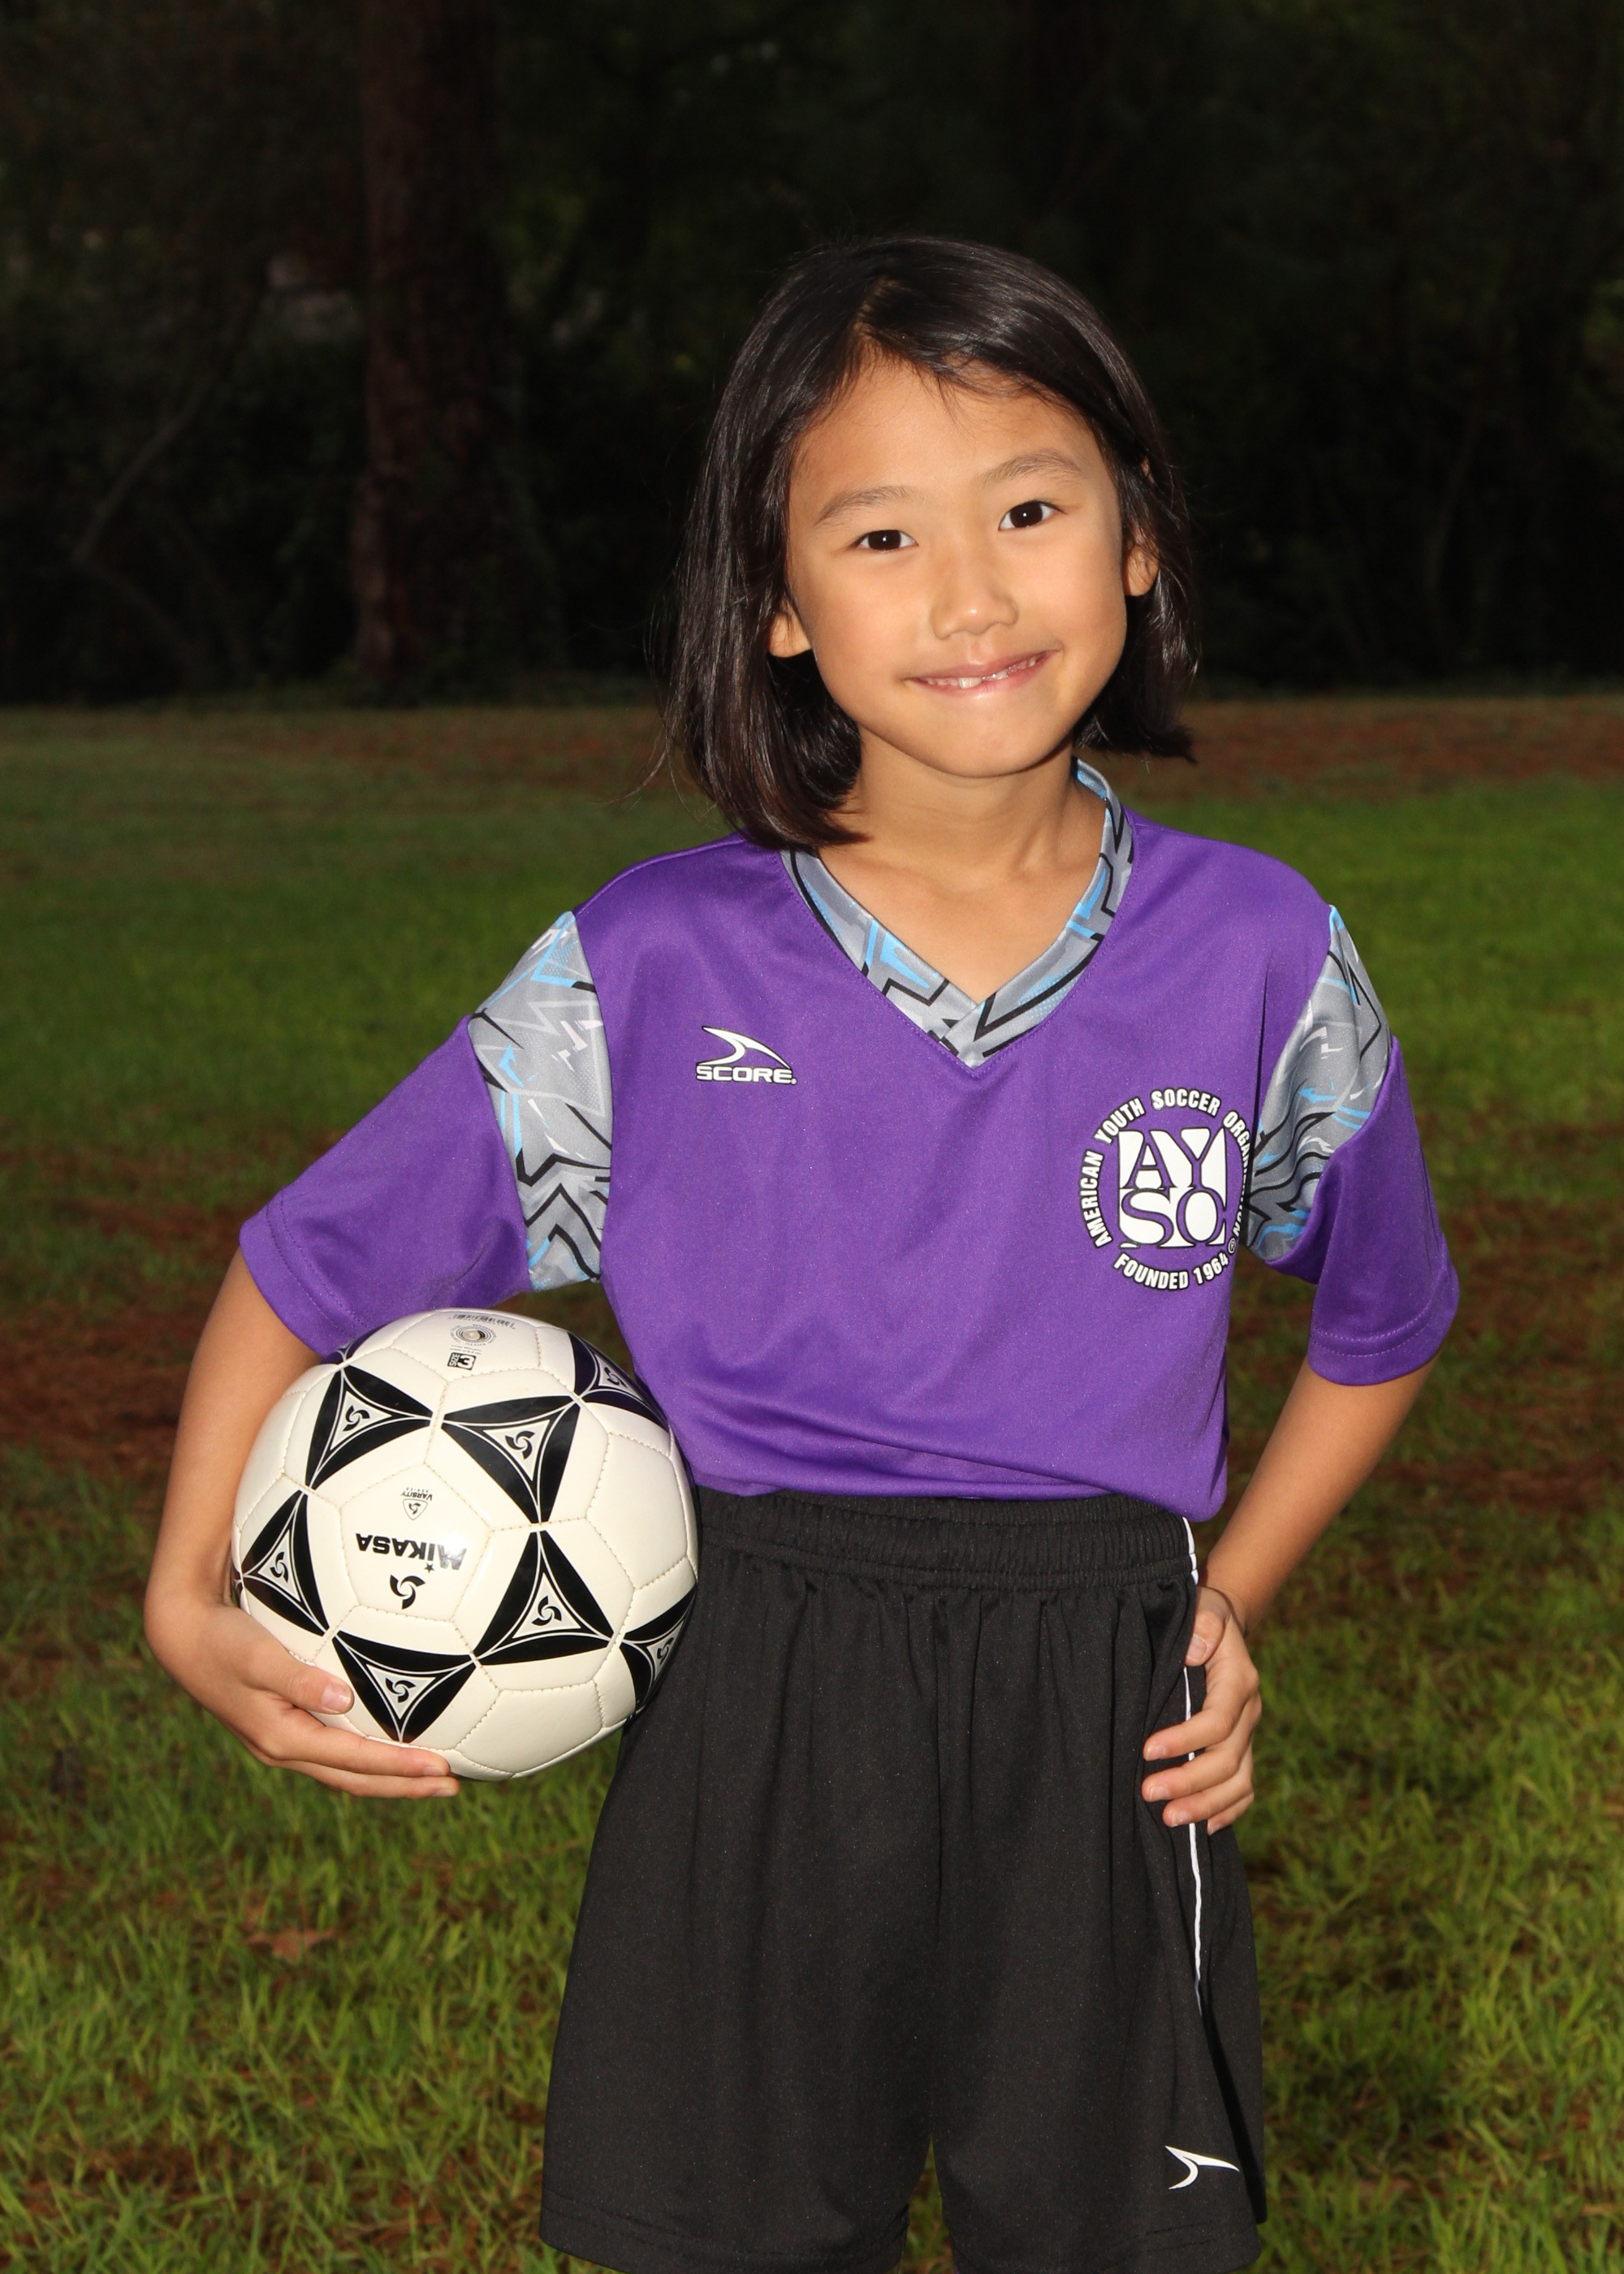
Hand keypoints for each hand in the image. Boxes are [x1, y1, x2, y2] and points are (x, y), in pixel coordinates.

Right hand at [148, 1589, 458, 1798]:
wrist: (183, 1638)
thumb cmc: (223, 1640)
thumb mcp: (258, 1655)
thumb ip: (298, 1678)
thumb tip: (343, 1698)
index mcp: (283, 1739)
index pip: (354, 1762)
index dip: (400, 1768)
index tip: (443, 1769)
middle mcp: (286, 1749)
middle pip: (357, 1779)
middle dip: (405, 1784)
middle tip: (454, 1786)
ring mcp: (285, 1741)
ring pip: (348, 1769)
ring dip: (391, 1775)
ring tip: (434, 1775)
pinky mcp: (286, 1726)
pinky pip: (338, 1749)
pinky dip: (370, 1753)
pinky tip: (393, 1739)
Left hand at [1140, 1583, 1260, 1833]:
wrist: (1219, 1625)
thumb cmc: (1202, 1616)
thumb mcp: (1203, 1607)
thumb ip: (1202, 1625)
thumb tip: (1193, 1651)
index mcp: (1238, 1682)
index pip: (1217, 1722)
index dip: (1185, 1741)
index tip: (1147, 1751)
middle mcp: (1248, 1713)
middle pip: (1227, 1760)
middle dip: (1189, 1782)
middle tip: (1148, 1793)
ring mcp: (1247, 1734)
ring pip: (1238, 1782)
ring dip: (1205, 1805)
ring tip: (1169, 1819)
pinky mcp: (1241, 1748)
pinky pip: (1244, 1789)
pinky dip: (1227, 1811)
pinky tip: (1203, 1828)